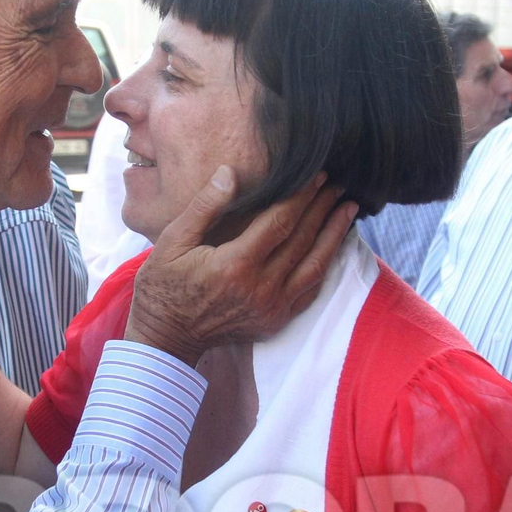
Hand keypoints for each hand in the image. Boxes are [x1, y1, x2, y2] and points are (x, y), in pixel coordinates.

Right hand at [126, 169, 357, 365]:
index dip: (302, 196)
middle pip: (302, 240)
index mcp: (235, 265)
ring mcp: (271, 308)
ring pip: (314, 266)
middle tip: (337, 184)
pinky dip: (325, 266)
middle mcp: (260, 288)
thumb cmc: (163, 286)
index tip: (316, 175)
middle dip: (322, 208)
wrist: (166, 338)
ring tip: (348, 209)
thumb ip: (204, 207)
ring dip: (334, 235)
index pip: (280, 222)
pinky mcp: (275, 321)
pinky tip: (333, 246)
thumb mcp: (172, 242)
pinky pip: (309, 291)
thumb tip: (230, 173)